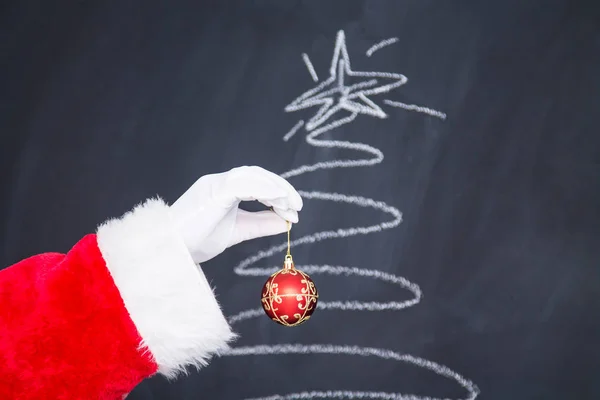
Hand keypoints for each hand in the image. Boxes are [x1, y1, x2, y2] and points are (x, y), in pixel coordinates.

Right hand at [169, 166, 302, 263]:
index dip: (278, 194)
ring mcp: (216, 184)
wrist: (172, 251)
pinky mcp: (214, 191)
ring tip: (290, 205)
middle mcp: (221, 182)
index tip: (294, 212)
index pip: (258, 183)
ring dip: (275, 189)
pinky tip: (278, 200)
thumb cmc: (197, 241)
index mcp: (225, 189)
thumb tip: (286, 221)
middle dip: (281, 189)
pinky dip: (264, 189)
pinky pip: (243, 184)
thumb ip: (261, 224)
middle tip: (298, 207)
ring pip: (252, 175)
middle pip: (258, 175)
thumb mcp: (238, 231)